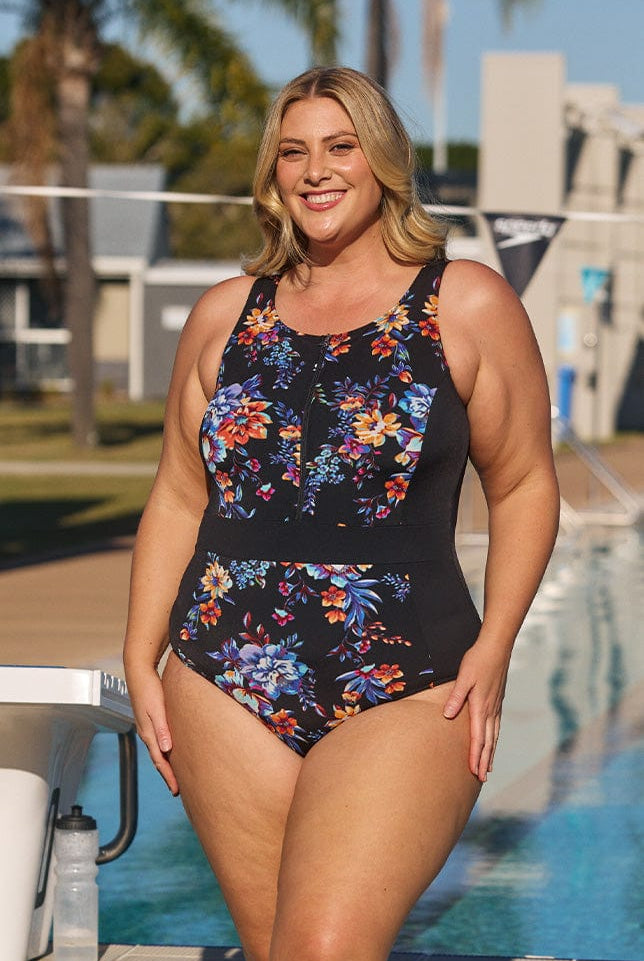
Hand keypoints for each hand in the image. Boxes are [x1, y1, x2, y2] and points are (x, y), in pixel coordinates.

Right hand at [125, 663, 179, 795]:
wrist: (139, 673)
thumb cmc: (149, 689)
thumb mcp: (157, 709)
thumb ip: (162, 730)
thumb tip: (166, 751)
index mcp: (148, 733)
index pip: (159, 761)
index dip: (168, 776)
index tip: (176, 791)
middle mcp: (147, 733)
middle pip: (158, 759)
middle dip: (167, 775)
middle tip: (178, 789)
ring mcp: (148, 727)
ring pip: (158, 751)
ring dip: (166, 764)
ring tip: (175, 774)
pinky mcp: (151, 720)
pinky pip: (158, 742)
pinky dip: (165, 751)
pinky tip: (171, 751)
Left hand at [442, 636, 510, 781]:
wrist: (496, 648)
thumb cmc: (477, 660)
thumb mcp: (463, 677)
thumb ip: (455, 696)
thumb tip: (447, 716)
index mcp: (481, 707)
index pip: (478, 738)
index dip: (476, 757)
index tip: (474, 773)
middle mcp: (491, 710)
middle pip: (488, 741)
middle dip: (484, 761)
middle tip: (482, 779)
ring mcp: (496, 706)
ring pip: (494, 735)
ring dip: (490, 752)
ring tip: (488, 767)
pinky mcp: (497, 700)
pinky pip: (496, 726)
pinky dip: (494, 738)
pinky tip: (493, 741)